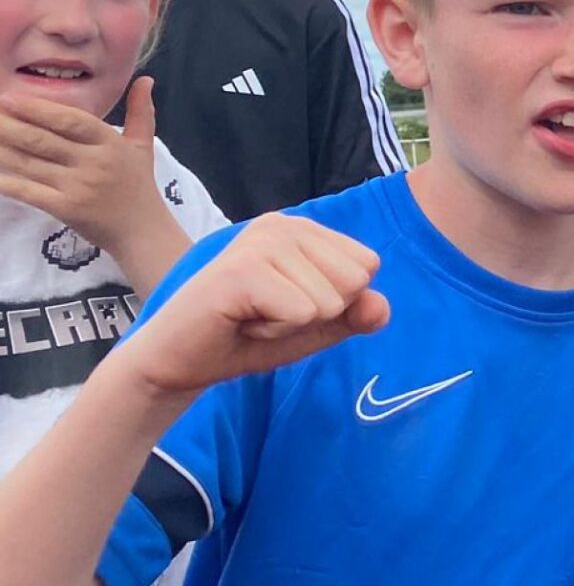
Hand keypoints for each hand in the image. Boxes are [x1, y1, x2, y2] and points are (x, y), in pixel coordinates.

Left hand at [0, 79, 172, 253]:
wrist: (143, 231)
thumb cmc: (139, 186)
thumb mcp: (143, 146)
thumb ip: (141, 111)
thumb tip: (146, 78)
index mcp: (110, 144)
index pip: (71, 121)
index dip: (38, 109)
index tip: (10, 97)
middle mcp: (94, 163)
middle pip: (43, 140)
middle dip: (10, 125)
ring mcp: (78, 187)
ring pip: (30, 163)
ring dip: (2, 149)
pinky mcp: (65, 209)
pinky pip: (29, 191)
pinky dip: (6, 181)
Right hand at [117, 215, 389, 393]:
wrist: (181, 360)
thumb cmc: (248, 337)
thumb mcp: (317, 328)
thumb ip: (356, 315)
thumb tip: (380, 305)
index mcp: (303, 229)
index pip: (367, 266)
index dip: (334, 302)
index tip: (287, 304)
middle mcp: (282, 224)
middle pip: (355, 281)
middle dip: (316, 313)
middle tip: (267, 313)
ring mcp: (260, 243)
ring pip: (329, 300)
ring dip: (292, 325)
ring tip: (252, 316)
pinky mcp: (242, 270)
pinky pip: (302, 313)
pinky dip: (275, 332)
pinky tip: (241, 321)